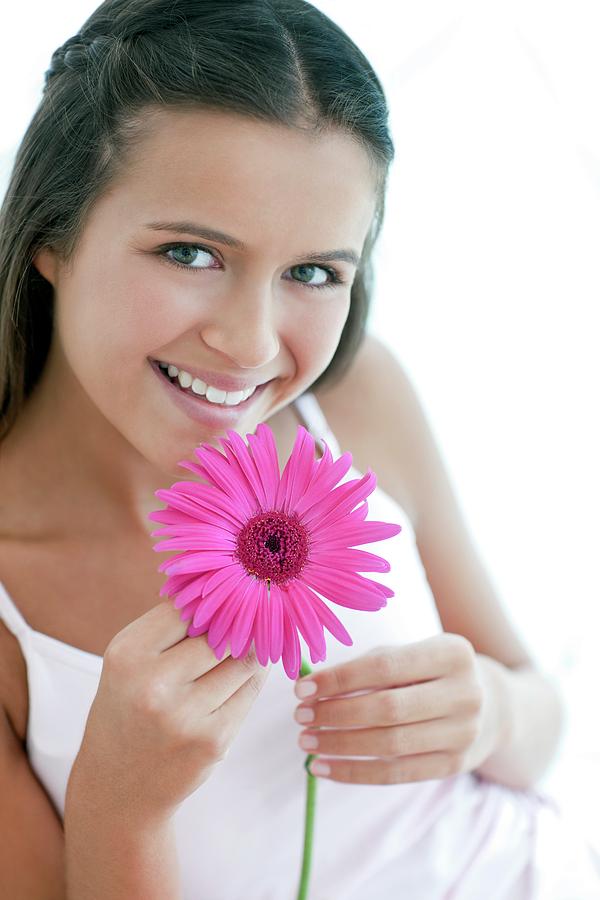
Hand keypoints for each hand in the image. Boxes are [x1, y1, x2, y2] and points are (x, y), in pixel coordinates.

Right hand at [70, 599, 270, 823]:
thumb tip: (227, 592)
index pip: (188, 608)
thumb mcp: (130, 663)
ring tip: (249, 648)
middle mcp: (152, 685)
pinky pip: (249, 693)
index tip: (227, 599)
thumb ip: (170, 628)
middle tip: (248, 622)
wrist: (118, 787)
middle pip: (222, 634)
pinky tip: (242, 679)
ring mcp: (184, 716)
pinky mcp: (212, 740)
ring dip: (251, 653)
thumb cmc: (129, 710)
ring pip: (243, 662)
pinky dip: (251, 682)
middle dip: (237, 628)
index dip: (212, 603)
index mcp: (128, 655)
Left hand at [293, 633, 507, 783]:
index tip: (303, 688)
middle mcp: (465, 693)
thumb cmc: (431, 673)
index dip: (340, 678)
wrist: (492, 706)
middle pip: (387, 708)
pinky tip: (323, 767)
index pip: (385, 667)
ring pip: (390, 745)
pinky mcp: (454, 766)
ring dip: (340, 745)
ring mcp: (464, 733)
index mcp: (452, 653)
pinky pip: (396, 774)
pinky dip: (354, 772)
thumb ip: (370, 665)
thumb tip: (313, 685)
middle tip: (300, 716)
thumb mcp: (412, 655)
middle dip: (336, 714)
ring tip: (306, 741)